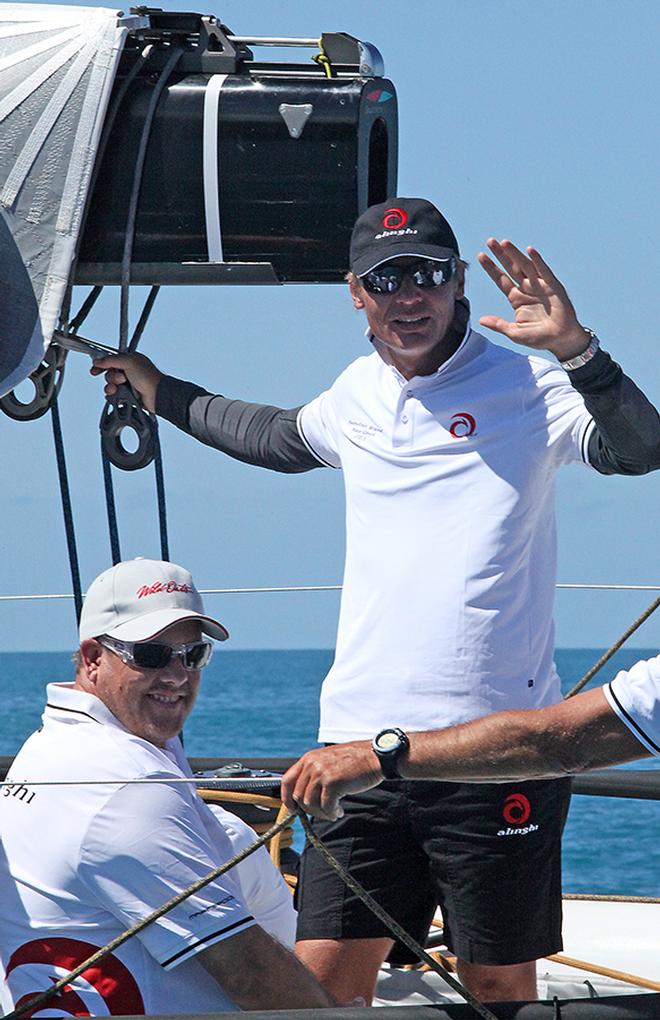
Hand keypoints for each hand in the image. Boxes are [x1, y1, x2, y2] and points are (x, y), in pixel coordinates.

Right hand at [90, 352, 161, 412]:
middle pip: (109, 373)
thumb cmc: (149, 377)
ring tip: (120, 388)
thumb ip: (111, 360)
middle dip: (111, 377)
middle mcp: (129, 371)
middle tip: (120, 379)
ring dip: (112, 387)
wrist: (157, 395)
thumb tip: (98, 361)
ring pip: (111, 385)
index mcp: (130, 360)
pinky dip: (114, 396)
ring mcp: (129, 384)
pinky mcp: (128, 395)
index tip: (95, 369)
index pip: (111, 360)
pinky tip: (118, 396)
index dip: (102, 364)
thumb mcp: (129, 362)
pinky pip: (114, 395)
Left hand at [281, 742, 382, 820]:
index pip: (287, 780)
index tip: (294, 809)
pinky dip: (332, 813)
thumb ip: (314, 773)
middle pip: (299, 796)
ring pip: (311, 804)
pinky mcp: (334, 783)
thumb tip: (302, 797)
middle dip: (309, 809)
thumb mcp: (328, 760)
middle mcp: (312, 764)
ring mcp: (322, 773)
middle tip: (323, 812)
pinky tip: (339, 811)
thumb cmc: (354, 760)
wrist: (375, 756)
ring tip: (334, 810)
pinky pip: (326, 807)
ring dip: (322, 813)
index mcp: (309, 758)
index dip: (287, 798)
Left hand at [478, 239, 590, 360]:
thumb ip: (499, 325)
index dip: (491, 268)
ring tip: (504, 242)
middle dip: (501, 255)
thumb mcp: (515, 333)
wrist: (562, 340)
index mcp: (516, 298)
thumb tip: (481, 320)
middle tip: (490, 241)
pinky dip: (537, 260)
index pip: (501, 280)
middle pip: (511, 268)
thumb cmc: (539, 337)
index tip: (480, 256)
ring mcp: (539, 286)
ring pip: (525, 266)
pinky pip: (544, 271)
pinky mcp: (553, 286)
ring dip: (515, 254)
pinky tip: (529, 250)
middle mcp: (526, 289)